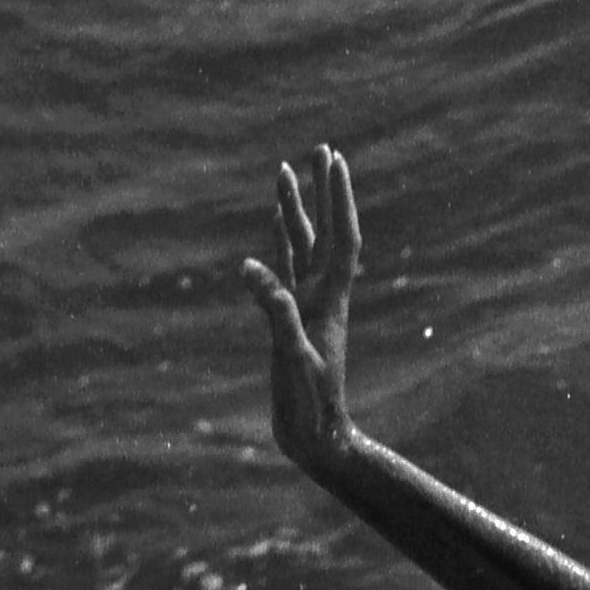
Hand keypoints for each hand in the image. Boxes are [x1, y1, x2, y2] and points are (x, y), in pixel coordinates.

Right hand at [242, 143, 360, 474]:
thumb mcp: (293, 358)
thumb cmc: (311, 406)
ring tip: (285, 172)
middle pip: (324, 232)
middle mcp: (321, 296)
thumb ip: (276, 312)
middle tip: (323, 150)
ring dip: (295, 211)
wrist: (317, 439)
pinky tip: (269, 228)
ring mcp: (305, 306)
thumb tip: (250, 268)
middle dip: (322, 191)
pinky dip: (276, 246)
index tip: (333, 161)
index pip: (339, 238)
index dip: (337, 199)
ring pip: (300, 247)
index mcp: (328, 301)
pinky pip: (282, 272)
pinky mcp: (288, 320)